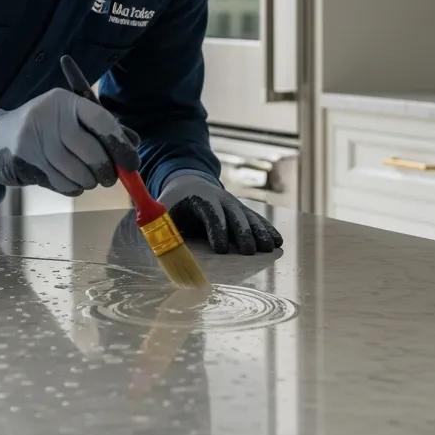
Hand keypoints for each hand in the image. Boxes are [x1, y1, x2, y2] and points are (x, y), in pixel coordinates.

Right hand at [0, 88, 139, 195]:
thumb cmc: (48, 128)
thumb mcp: (73, 119)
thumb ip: (103, 130)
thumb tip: (133, 148)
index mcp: (66, 100)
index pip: (101, 119)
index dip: (120, 144)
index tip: (132, 163)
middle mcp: (48, 114)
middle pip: (88, 148)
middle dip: (105, 169)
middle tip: (110, 179)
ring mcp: (33, 136)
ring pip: (74, 170)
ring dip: (88, 181)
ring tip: (89, 180)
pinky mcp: (24, 158)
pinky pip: (59, 181)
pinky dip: (72, 187)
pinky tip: (71, 182)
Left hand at [157, 172, 282, 254]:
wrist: (188, 182)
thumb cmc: (173, 204)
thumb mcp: (163, 212)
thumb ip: (161, 229)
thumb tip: (156, 251)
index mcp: (199, 198)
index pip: (210, 213)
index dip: (216, 229)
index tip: (220, 249)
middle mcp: (220, 199)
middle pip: (234, 215)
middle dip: (242, 232)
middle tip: (250, 251)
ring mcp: (234, 204)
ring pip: (249, 217)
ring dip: (260, 232)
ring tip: (270, 248)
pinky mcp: (242, 211)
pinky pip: (257, 219)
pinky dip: (267, 229)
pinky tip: (278, 241)